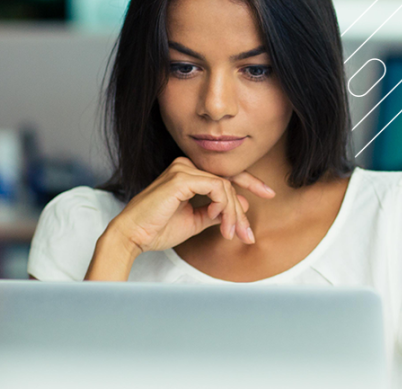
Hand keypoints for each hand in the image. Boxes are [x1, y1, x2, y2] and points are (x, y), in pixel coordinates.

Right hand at [108, 156, 274, 253]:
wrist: (133, 236)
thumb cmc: (157, 229)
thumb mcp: (194, 220)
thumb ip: (215, 212)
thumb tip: (240, 207)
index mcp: (188, 173)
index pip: (224, 175)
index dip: (250, 183)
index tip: (268, 194)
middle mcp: (186, 165)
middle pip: (229, 181)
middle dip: (242, 209)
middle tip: (250, 233)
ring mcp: (184, 169)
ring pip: (226, 187)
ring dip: (233, 214)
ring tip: (231, 234)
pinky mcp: (183, 178)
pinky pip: (218, 189)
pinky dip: (225, 207)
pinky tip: (221, 223)